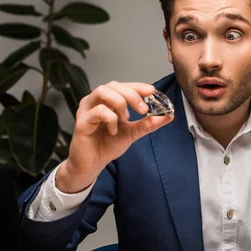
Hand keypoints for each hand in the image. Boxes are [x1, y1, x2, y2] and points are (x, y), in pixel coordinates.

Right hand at [56, 81, 173, 192]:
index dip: (137, 86)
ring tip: (126, 119)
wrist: (93, 165)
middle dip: (132, 94)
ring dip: (120, 103)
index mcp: (106, 100)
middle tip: (143, 109)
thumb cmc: (107, 145)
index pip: (122, 85)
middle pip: (113, 85)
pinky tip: (114, 131)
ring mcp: (86, 110)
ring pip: (103, 92)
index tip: (152, 91)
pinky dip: (111, 119)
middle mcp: (94, 101)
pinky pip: (98, 111)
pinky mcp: (81, 122)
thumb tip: (168, 115)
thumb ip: (148, 123)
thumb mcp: (133, 132)